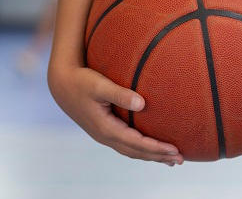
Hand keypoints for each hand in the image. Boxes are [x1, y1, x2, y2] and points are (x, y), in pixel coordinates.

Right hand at [48, 63, 183, 165]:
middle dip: (158, 157)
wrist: (61, 84)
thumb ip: (120, 93)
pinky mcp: (103, 130)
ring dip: (150, 156)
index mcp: (106, 128)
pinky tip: (148, 147)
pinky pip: (125, 145)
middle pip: (136, 152)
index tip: (175, 150)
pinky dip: (140, 150)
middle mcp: (105, 136)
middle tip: (180, 159)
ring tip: (170, 160)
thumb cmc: (81, 81)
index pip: (137, 144)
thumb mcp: (99, 85)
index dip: (156, 148)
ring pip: (131, 151)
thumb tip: (142, 103)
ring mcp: (103, 135)